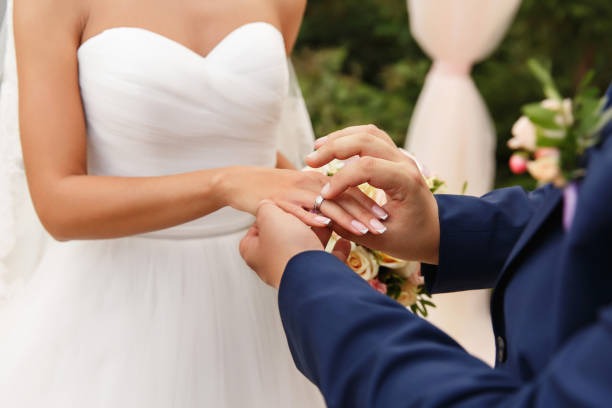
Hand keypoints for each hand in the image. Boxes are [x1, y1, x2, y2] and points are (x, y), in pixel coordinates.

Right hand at [220, 167, 387, 236]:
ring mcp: (294, 191)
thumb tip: (338, 223)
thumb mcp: (299, 194)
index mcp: (319, 180)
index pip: (350, 190)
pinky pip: (297, 210)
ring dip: (347, 218)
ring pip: (326, 203)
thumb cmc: (272, 191)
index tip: (387, 219)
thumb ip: (320, 205)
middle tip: (384, 227)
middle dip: (366, 213)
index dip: (369, 204)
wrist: (239, 182)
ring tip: (365, 231)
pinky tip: (326, 227)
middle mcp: (310, 182)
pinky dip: (312, 218)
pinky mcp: (277, 200)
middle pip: (344, 196)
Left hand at [239, 201, 350, 288]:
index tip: (280, 208)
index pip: (255, 229)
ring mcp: (294, 272)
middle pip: (284, 237)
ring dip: (318, 234)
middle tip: (308, 213)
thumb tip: (266, 205)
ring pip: (306, 248)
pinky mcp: (315, 278)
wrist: (312, 277)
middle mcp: (272, 264)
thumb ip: (265, 207)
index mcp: (255, 252)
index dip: (269, 216)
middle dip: (299, 223)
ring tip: (328, 222)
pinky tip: (343, 241)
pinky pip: (327, 261)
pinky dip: (336, 250)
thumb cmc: (287, 249)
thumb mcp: (269, 216)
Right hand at [305, 125, 439, 263]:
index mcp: (406, 183)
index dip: (340, 179)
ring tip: (317, 149)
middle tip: (310, 161)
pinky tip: (332, 148)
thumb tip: (322, 217)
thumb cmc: (411, 240)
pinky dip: (349, 138)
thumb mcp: (381, 241)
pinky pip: (371, 136)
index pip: (366, 167)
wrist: (436, 232)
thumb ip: (351, 228)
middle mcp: (405, 163)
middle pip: (365, 140)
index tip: (323, 196)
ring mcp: (401, 156)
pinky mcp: (395, 156)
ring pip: (368, 132)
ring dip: (340, 138)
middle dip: (334, 148)